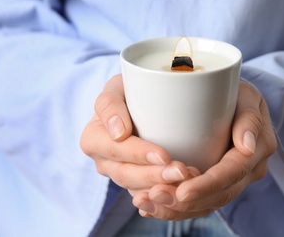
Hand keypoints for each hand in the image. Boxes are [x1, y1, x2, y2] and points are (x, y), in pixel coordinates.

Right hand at [80, 74, 194, 192]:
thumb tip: (118, 132)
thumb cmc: (128, 90)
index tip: (163, 155)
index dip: (138, 155)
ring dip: (163, 188)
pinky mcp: (137, 183)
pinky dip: (167, 193)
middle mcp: (104, 161)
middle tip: (182, 171)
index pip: (114, 150)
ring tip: (190, 179)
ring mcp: (120, 175)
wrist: (139, 102)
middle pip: (127, 175)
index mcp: (93, 139)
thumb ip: (109, 104)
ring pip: (138, 190)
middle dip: (155, 176)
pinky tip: (187, 188)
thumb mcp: (116, 87)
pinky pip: (149, 196)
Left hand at [133, 80, 276, 219]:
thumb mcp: (246, 95)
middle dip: (185, 202)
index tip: (182, 191)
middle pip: (217, 196)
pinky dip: (173, 209)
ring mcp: (232, 181)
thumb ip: (249, 117)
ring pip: (205, 205)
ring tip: (145, 203)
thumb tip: (245, 146)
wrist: (234, 101)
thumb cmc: (236, 92)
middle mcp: (247, 171)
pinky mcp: (216, 184)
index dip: (207, 185)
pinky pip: (197, 204)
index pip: (233, 174)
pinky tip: (150, 207)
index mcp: (257, 151)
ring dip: (174, 209)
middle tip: (155, 195)